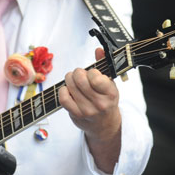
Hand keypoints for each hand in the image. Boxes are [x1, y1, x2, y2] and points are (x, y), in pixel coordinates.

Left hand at [59, 48, 121, 171]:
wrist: (104, 125)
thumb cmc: (106, 100)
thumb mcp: (110, 83)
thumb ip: (104, 65)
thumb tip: (98, 49)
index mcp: (111, 93)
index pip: (95, 76)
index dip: (91, 71)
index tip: (92, 74)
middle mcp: (100, 103)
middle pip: (80, 79)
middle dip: (77, 72)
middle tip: (79, 74)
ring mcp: (87, 110)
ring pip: (70, 86)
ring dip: (69, 79)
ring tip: (73, 80)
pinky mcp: (76, 115)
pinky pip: (63, 98)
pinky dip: (63, 90)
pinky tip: (68, 90)